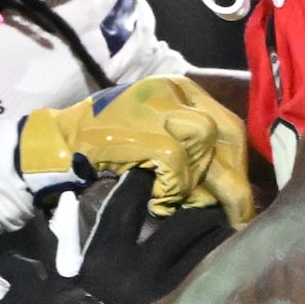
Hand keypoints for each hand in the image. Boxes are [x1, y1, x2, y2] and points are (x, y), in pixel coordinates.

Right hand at [15, 75, 256, 222]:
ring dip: (198, 183)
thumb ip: (192, 149)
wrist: (63, 144)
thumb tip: (231, 186)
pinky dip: (172, 189)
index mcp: (181, 89)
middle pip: (225, 134)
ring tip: (182, 203)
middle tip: (236, 214)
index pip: (229, 125)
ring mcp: (157, 107)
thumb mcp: (156, 133)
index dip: (239, 165)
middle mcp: (172, 90)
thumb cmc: (111, 146)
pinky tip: (159, 203)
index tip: (242, 196)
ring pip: (205, 146)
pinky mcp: (143, 129)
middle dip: (233, 178)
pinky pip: (177, 164)